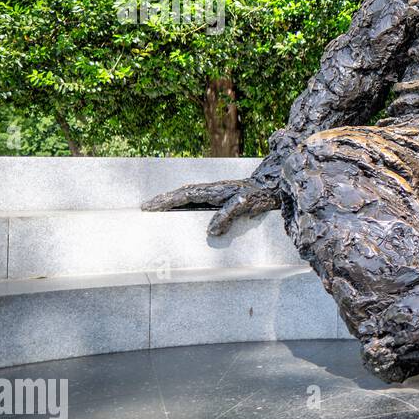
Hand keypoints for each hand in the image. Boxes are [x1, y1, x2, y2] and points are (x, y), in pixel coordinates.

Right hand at [141, 177, 281, 236]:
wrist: (273, 186)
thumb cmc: (259, 197)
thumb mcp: (243, 206)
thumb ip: (227, 216)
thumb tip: (210, 232)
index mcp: (213, 191)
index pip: (184, 196)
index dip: (166, 201)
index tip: (150, 207)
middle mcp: (211, 189)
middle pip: (181, 193)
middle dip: (163, 200)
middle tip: (145, 207)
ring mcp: (215, 192)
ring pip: (187, 196)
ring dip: (171, 201)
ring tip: (156, 207)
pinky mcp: (221, 197)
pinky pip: (197, 200)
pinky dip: (184, 203)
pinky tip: (180, 209)